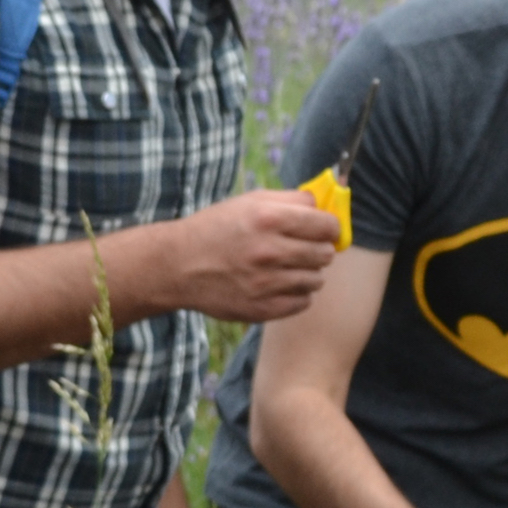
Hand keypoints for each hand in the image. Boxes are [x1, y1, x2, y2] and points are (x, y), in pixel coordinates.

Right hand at [159, 191, 340, 322]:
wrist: (178, 266)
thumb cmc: (217, 229)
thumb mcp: (250, 202)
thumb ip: (291, 200)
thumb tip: (326, 205)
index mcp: (268, 219)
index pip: (327, 225)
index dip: (330, 227)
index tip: (324, 230)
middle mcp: (269, 251)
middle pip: (325, 254)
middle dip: (319, 249)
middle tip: (303, 248)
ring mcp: (267, 283)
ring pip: (317, 280)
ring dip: (307, 273)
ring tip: (286, 267)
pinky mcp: (263, 308)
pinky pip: (303, 302)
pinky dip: (296, 294)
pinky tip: (278, 284)